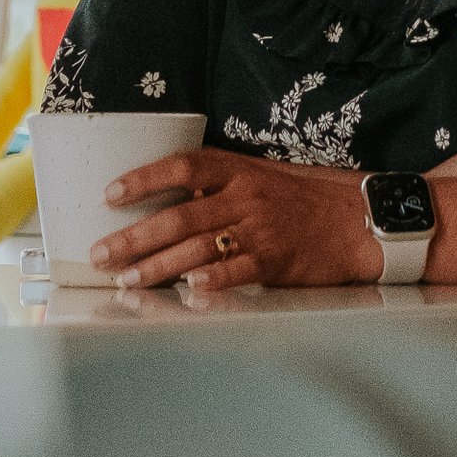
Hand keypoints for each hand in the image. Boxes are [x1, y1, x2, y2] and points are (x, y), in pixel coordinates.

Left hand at [93, 148, 381, 291]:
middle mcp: (246, 197)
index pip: (183, 166)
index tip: (109, 193)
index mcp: (239, 171)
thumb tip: (167, 197)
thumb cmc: (304, 201)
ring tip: (126, 280)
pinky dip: (211, 281)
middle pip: (179, 215)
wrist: (357, 221)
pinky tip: (187, 290)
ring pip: (198, 248)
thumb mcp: (261, 178)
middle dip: (133, 237)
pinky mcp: (276, 262)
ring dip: (157, 266)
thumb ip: (219, 186)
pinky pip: (237, 272)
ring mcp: (261, 230)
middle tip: (100, 254)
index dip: (143, 178)